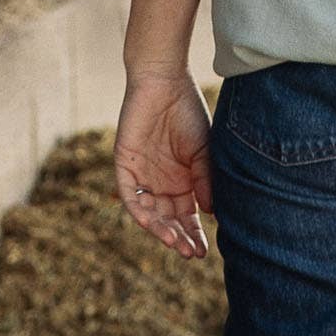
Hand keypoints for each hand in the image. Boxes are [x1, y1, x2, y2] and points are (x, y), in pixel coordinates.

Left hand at [114, 70, 214, 259]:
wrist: (164, 81)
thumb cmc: (188, 111)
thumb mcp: (204, 150)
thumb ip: (205, 179)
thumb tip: (210, 214)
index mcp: (183, 181)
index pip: (187, 216)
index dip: (194, 234)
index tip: (205, 253)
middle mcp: (162, 183)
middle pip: (168, 219)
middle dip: (180, 237)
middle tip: (191, 253)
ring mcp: (143, 175)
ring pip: (149, 213)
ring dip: (161, 230)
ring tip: (175, 243)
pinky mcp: (125, 165)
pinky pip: (130, 194)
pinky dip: (139, 210)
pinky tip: (151, 222)